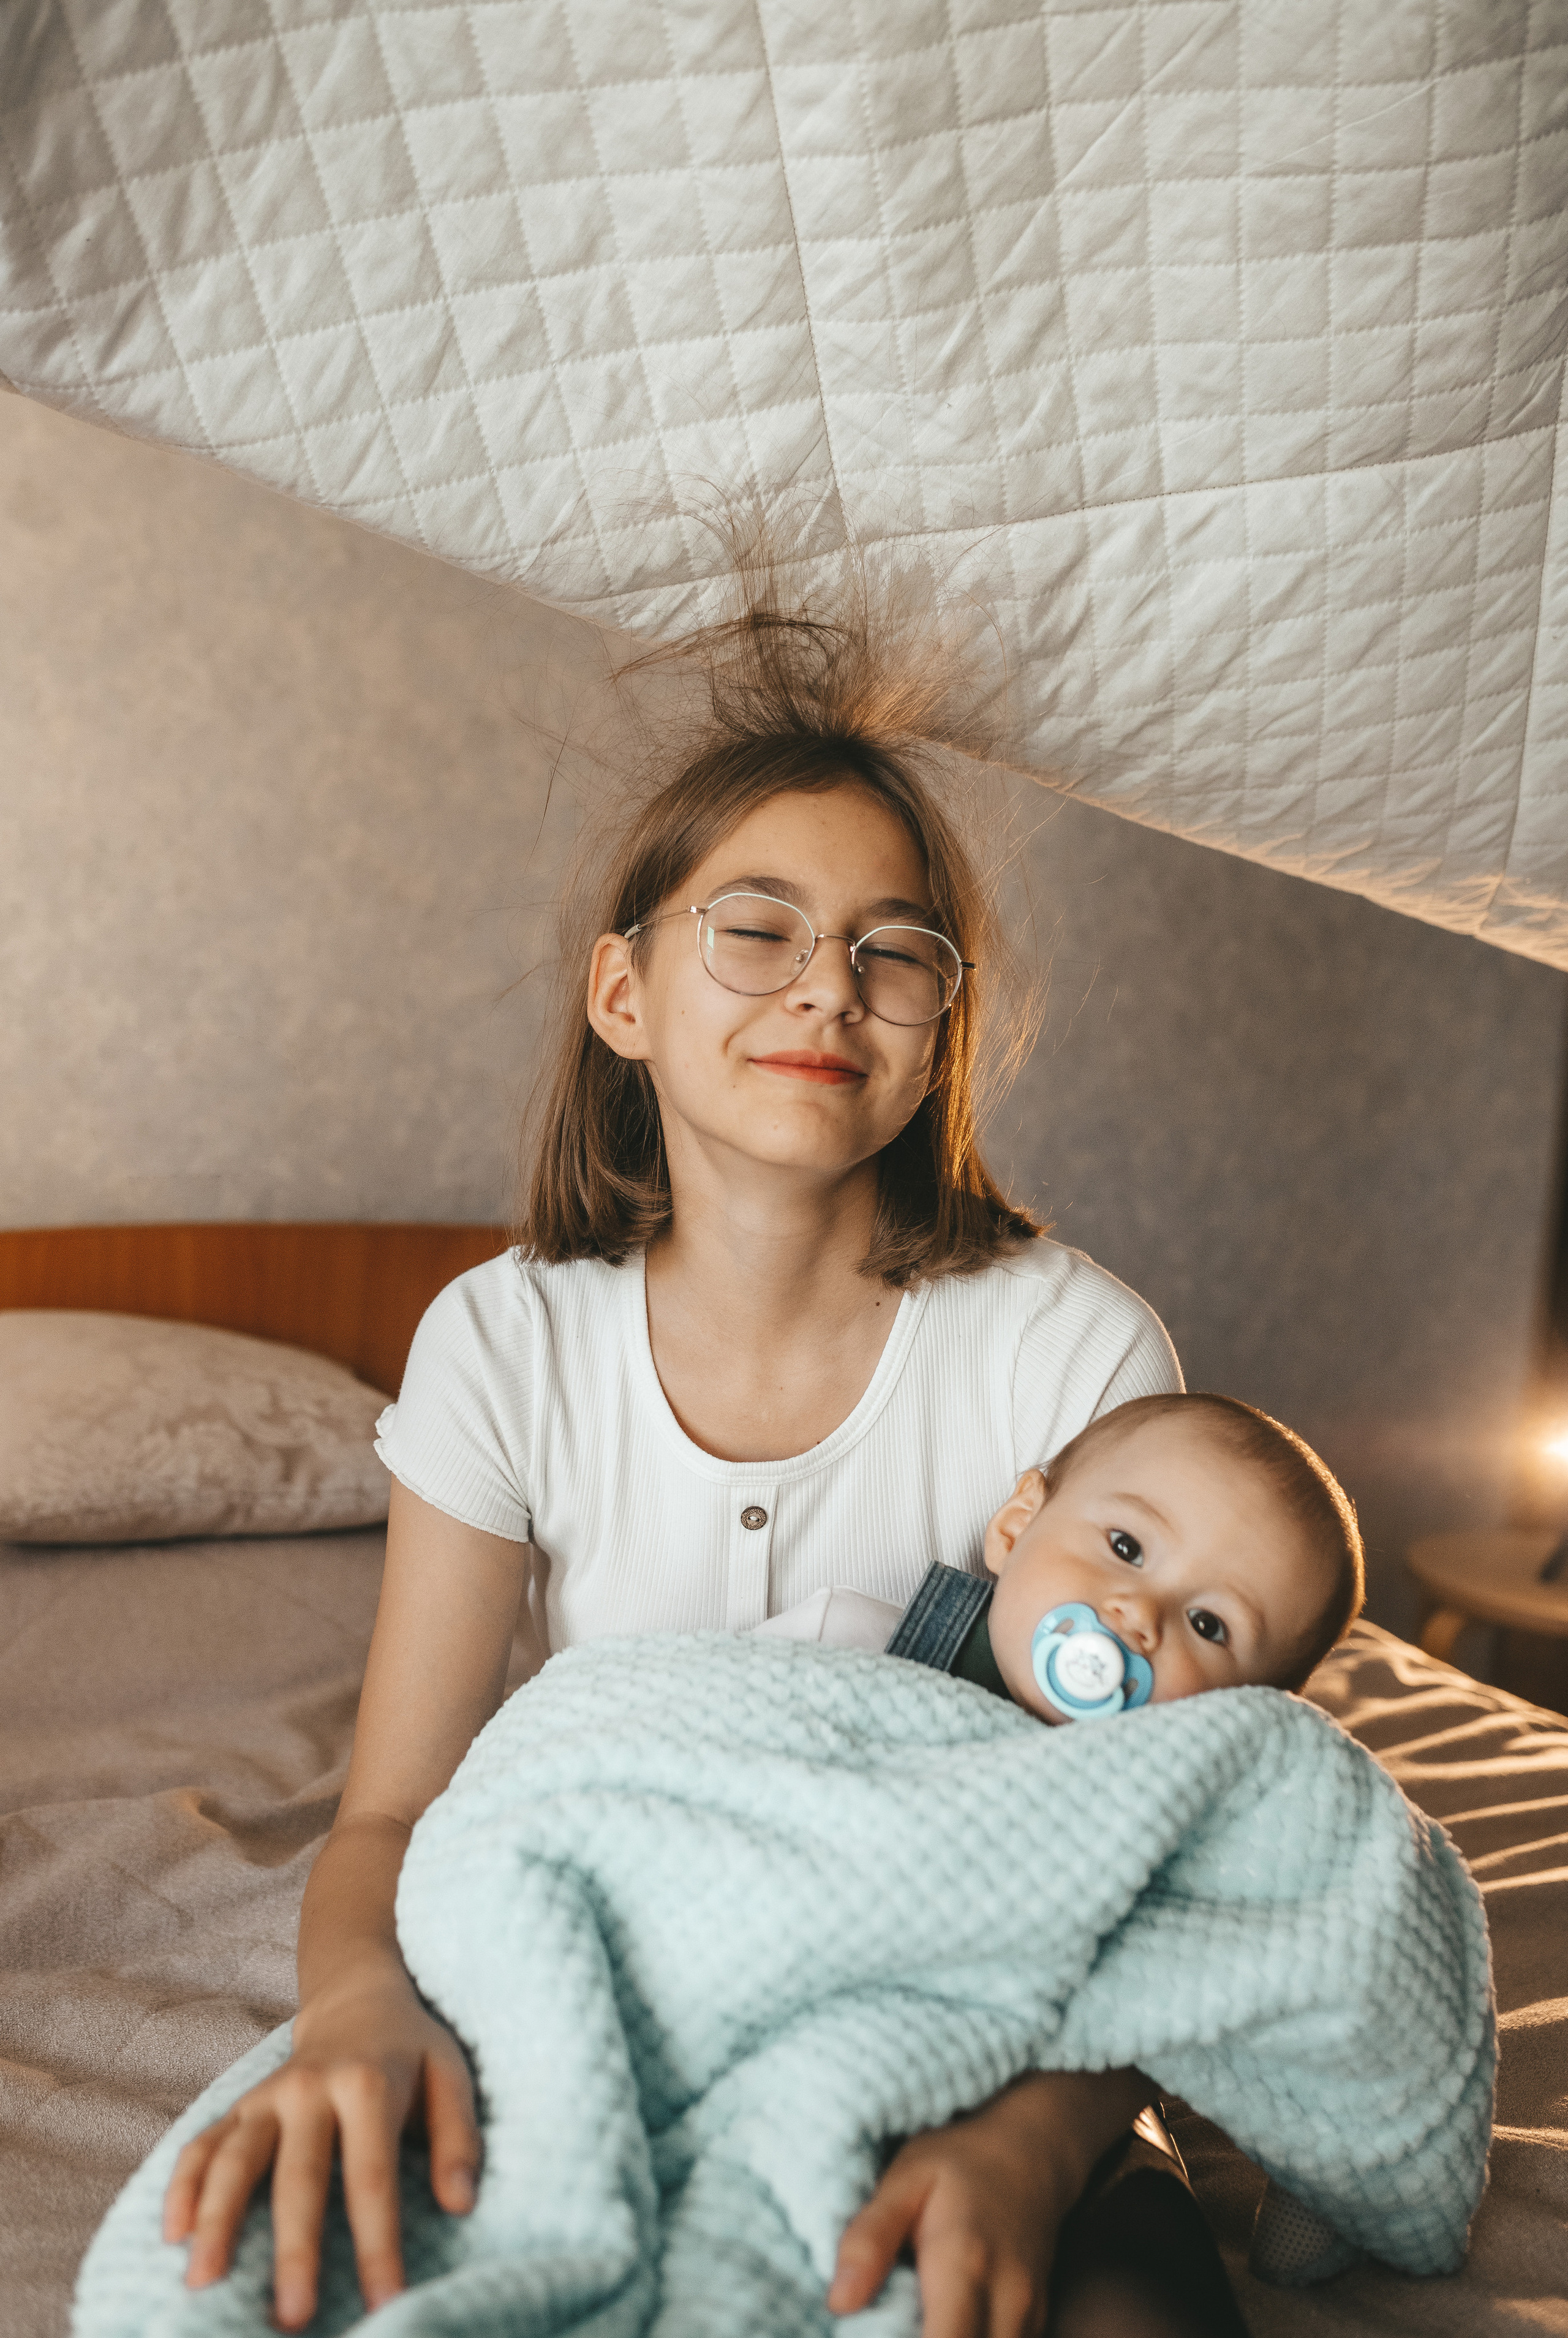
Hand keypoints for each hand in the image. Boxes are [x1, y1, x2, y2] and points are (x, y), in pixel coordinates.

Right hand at [161, 1963, 478, 2331]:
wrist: (358, 1999)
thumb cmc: (412, 2051)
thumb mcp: (451, 2076)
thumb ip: (458, 2138)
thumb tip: (460, 2204)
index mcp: (368, 2084)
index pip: (372, 2176)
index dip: (377, 2242)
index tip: (385, 2301)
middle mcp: (309, 2089)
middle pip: (298, 2177)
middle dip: (294, 2250)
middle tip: (293, 2316)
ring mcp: (267, 2097)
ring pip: (234, 2160)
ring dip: (217, 2222)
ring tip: (202, 2284)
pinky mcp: (239, 2105)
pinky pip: (202, 2144)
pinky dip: (182, 2186)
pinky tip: (172, 2234)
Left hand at [828, 2069, 1154, 2337]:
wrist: (1030, 2150)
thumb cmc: (957, 2162)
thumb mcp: (904, 2179)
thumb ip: (870, 2237)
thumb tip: (838, 2303)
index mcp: (963, 2264)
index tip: (875, 2332)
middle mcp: (1005, 2300)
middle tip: (889, 2325)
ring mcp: (1029, 2314)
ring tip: (913, 2324)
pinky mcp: (1037, 2320)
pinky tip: (943, 2327)